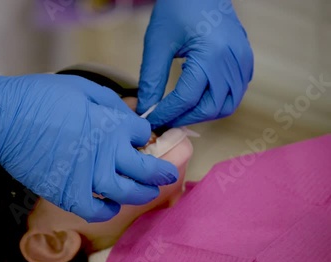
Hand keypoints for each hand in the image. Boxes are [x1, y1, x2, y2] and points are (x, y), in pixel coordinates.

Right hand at [0, 73, 177, 221]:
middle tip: (168, 174)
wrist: (4, 119)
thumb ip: (111, 103)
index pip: (144, 135)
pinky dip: (107, 210)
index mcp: (112, 124)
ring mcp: (87, 177)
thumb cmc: (41, 98)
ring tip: (148, 191)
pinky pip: (95, 210)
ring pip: (126, 193)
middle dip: (161, 172)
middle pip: (145, 169)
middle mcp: (106, 153)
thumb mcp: (83, 88)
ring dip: (142, 193)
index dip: (146, 137)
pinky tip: (111, 205)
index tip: (144, 140)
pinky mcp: (67, 193)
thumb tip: (129, 116)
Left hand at [138, 0, 253, 127]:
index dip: (167, 113)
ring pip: (227, 105)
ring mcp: (243, 60)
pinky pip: (236, 92)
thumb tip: (146, 109)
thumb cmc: (178, 9)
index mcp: (211, 55)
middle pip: (211, 108)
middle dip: (186, 118)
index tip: (151, 120)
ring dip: (203, 114)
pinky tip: (198, 98)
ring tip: (181, 112)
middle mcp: (232, 61)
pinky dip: (218, 101)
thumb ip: (152, 79)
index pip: (187, 99)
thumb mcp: (158, 43)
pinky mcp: (245, 59)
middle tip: (165, 119)